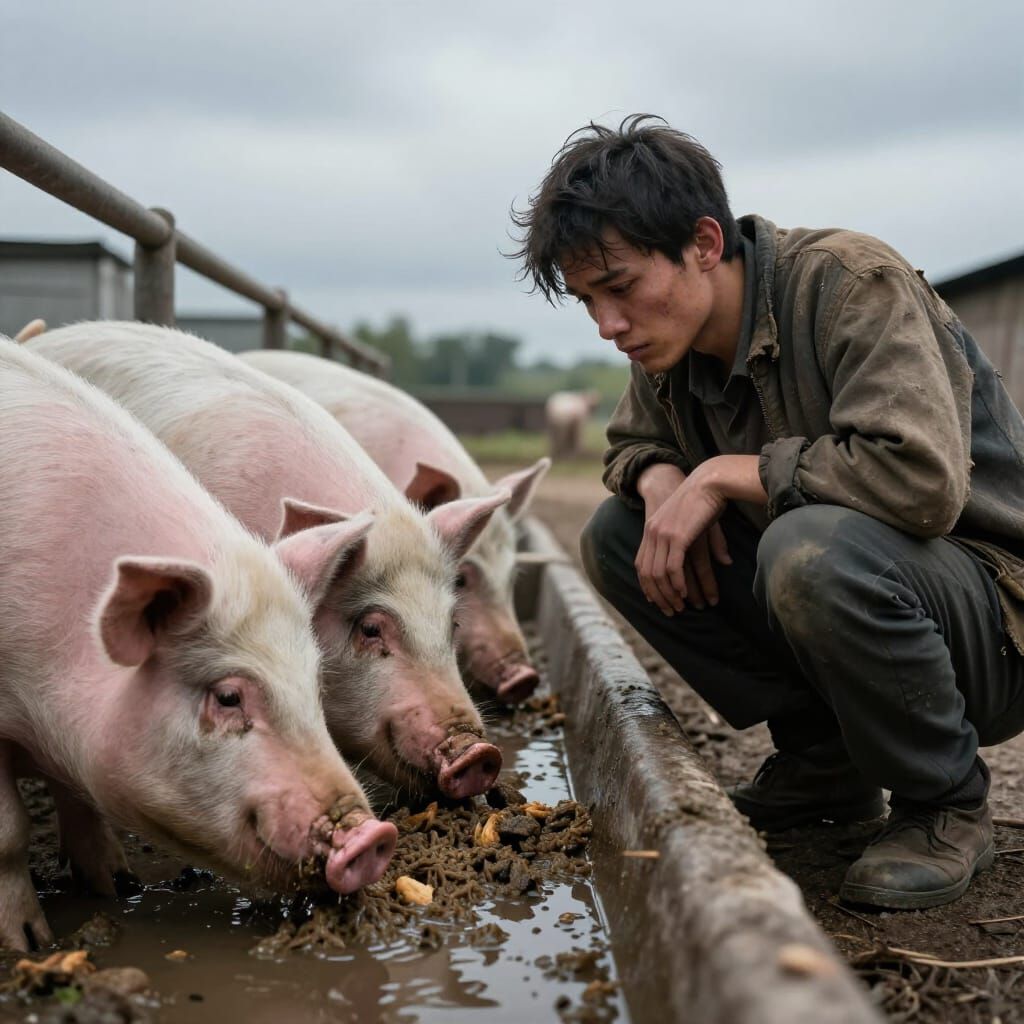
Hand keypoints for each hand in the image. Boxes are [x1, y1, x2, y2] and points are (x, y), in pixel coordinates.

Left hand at [636, 464, 730, 614]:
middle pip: (648, 573)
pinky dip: (677, 583)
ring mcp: (662, 534)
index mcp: (652, 529)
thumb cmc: (707, 498)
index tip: (657, 601)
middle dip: (658, 596)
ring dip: (669, 594)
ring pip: (659, 574)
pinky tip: (684, 593)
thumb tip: (724, 561)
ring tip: (681, 607)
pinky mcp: (676, 536)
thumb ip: (704, 543)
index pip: (641, 564)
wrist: (709, 479)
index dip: (647, 585)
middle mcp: (653, 533)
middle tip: (672, 611)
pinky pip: (671, 567)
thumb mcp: (697, 522)